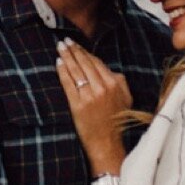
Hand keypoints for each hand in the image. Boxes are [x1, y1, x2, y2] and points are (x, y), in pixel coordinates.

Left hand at [56, 38, 131, 170]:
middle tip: (65, 41)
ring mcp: (89, 96)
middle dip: (74, 50)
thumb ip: (121, 82)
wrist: (107, 143)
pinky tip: (58, 63)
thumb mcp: (126, 99)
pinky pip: (68, 83)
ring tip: (60, 47)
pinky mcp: (77, 104)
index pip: (97, 62)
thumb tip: (112, 71)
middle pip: (85, 63)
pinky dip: (62, 71)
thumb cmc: (116, 122)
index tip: (77, 45)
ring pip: (76, 70)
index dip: (85, 52)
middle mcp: (102, 88)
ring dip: (66, 56)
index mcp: (114, 84)